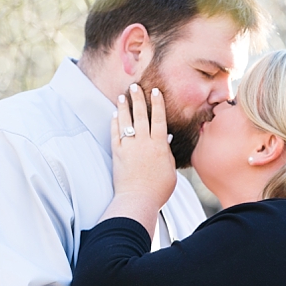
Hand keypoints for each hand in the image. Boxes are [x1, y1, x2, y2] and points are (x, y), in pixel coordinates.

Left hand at [110, 84, 176, 212]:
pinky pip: (115, 134)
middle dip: (138, 99)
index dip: (157, 104)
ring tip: (122, 96)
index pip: (159, 119)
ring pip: (125, 121)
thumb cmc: (159, 189)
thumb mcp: (170, 171)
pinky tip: (114, 115)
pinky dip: (115, 123)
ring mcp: (129, 147)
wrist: (138, 199)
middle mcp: (143, 142)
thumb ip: (167, 154)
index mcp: (159, 145)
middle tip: (134, 86)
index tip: (155, 91)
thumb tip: (166, 140)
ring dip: (123, 107)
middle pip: (140, 115)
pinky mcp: (117, 154)